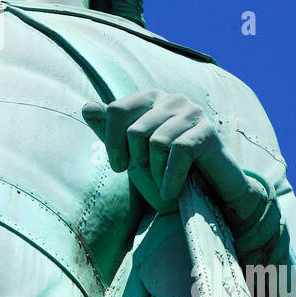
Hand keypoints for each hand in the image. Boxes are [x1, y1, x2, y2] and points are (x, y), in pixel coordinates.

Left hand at [83, 89, 260, 216]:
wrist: (207, 198)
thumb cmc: (166, 174)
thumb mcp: (132, 154)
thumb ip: (109, 131)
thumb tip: (87, 108)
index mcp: (150, 99)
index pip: (115, 110)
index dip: (112, 143)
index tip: (119, 167)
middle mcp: (172, 99)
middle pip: (135, 130)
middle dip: (137, 161)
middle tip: (149, 177)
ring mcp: (192, 112)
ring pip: (156, 141)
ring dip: (156, 173)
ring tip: (164, 185)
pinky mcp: (208, 131)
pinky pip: (180, 152)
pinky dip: (171, 179)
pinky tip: (172, 192)